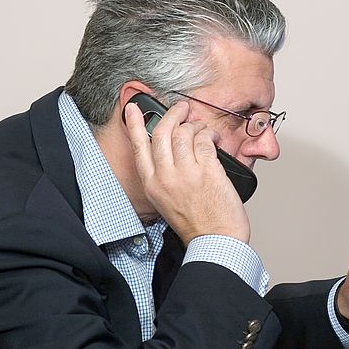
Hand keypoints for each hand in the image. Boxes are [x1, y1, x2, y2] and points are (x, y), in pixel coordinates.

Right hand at [124, 100, 249, 244]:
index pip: (139, 147)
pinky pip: (204, 140)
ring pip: (184, 132)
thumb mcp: (167, 201)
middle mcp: (165, 177)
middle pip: (163, 132)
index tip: (133, 109)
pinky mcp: (207, 170)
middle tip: (182, 108)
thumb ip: (165, 177)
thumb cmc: (196, 224)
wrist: (215, 240)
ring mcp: (186, 173)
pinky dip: (209, 135)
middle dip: (173, 114)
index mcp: (152, 185)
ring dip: (195, 124)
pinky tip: (213, 138)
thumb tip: (174, 149)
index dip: (136, 124)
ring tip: (202, 128)